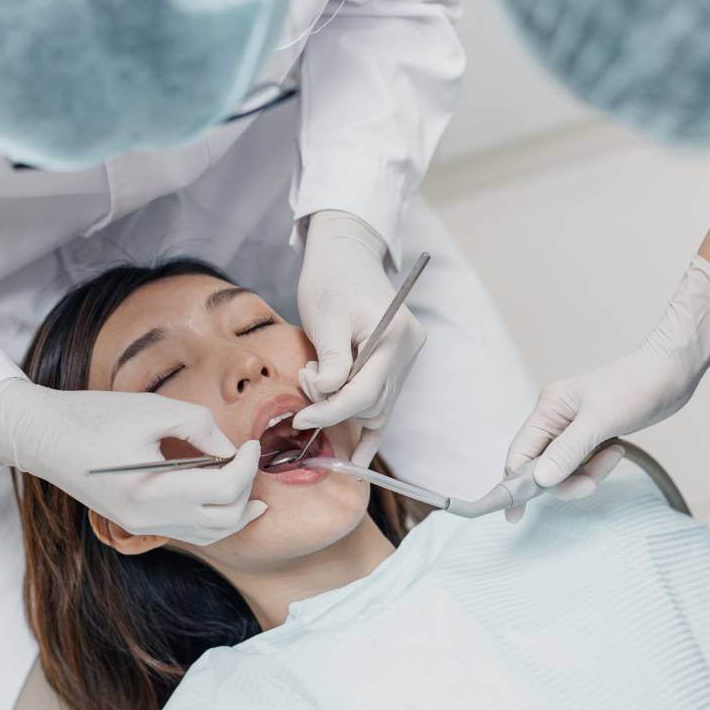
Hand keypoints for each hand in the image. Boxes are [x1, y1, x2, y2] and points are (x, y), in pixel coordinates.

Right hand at [0, 379, 265, 544]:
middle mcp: (148, 519)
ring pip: (210, 535)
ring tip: (253, 488)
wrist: (43, 436)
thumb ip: (202, 428)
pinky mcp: (137, 523)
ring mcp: (141, 526)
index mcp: (152, 491)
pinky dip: (215, 519)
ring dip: (237, 512)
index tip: (252, 443)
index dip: (247, 465)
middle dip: (247, 489)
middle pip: (225, 518)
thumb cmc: (96, 416)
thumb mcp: (155, 409)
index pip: (225, 490)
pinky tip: (228, 502)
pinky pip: (190, 532)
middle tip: (249, 459)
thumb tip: (232, 451)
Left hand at [293, 211, 425, 465]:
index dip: (331, 411)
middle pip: (373, 402)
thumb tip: (327, 397)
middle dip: (335, 406)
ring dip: (345, 408)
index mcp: (395, 336)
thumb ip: (331, 361)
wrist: (346, 253)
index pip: (365, 391)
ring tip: (316, 387)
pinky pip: (385, 402)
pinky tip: (359, 456)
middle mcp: (408, 350)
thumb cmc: (332, 278)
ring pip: (378, 406)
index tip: (301, 419)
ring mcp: (406, 358)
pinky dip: (371, 428)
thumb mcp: (326, 318)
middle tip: (304, 384)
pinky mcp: (397, 362)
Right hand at [506, 256, 709, 498]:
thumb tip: (540, 481)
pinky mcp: (591, 434)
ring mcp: (572, 427)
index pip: (520, 453)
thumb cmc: (635, 387)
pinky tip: (616, 450)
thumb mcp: (600, 422)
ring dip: (587, 473)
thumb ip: (568, 452)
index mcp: (548, 409)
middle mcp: (554, 418)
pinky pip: (582, 463)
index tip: (515, 516)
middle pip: (542, 466)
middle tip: (591, 485)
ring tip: (614, 455)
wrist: (670, 372)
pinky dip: (597, 466)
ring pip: (564, 468)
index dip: (515, 485)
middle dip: (566, 481)